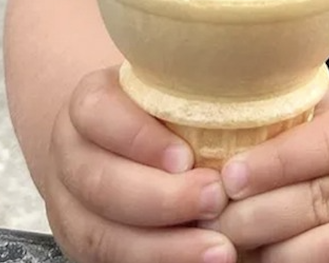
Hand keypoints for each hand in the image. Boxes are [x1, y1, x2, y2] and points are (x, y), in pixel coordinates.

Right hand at [43, 67, 236, 262]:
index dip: (139, 137)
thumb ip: (200, 91)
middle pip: (99, 181)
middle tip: (216, 199)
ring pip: (100, 234)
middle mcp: (71, 155)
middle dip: (160, 199)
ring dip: (163, 248)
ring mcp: (71, 207)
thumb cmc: (173, 114)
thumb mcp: (177, 89)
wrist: (129, 152)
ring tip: (220, 249)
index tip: (186, 157)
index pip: (98, 113)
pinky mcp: (84, 246)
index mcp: (90, 105)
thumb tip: (258, 82)